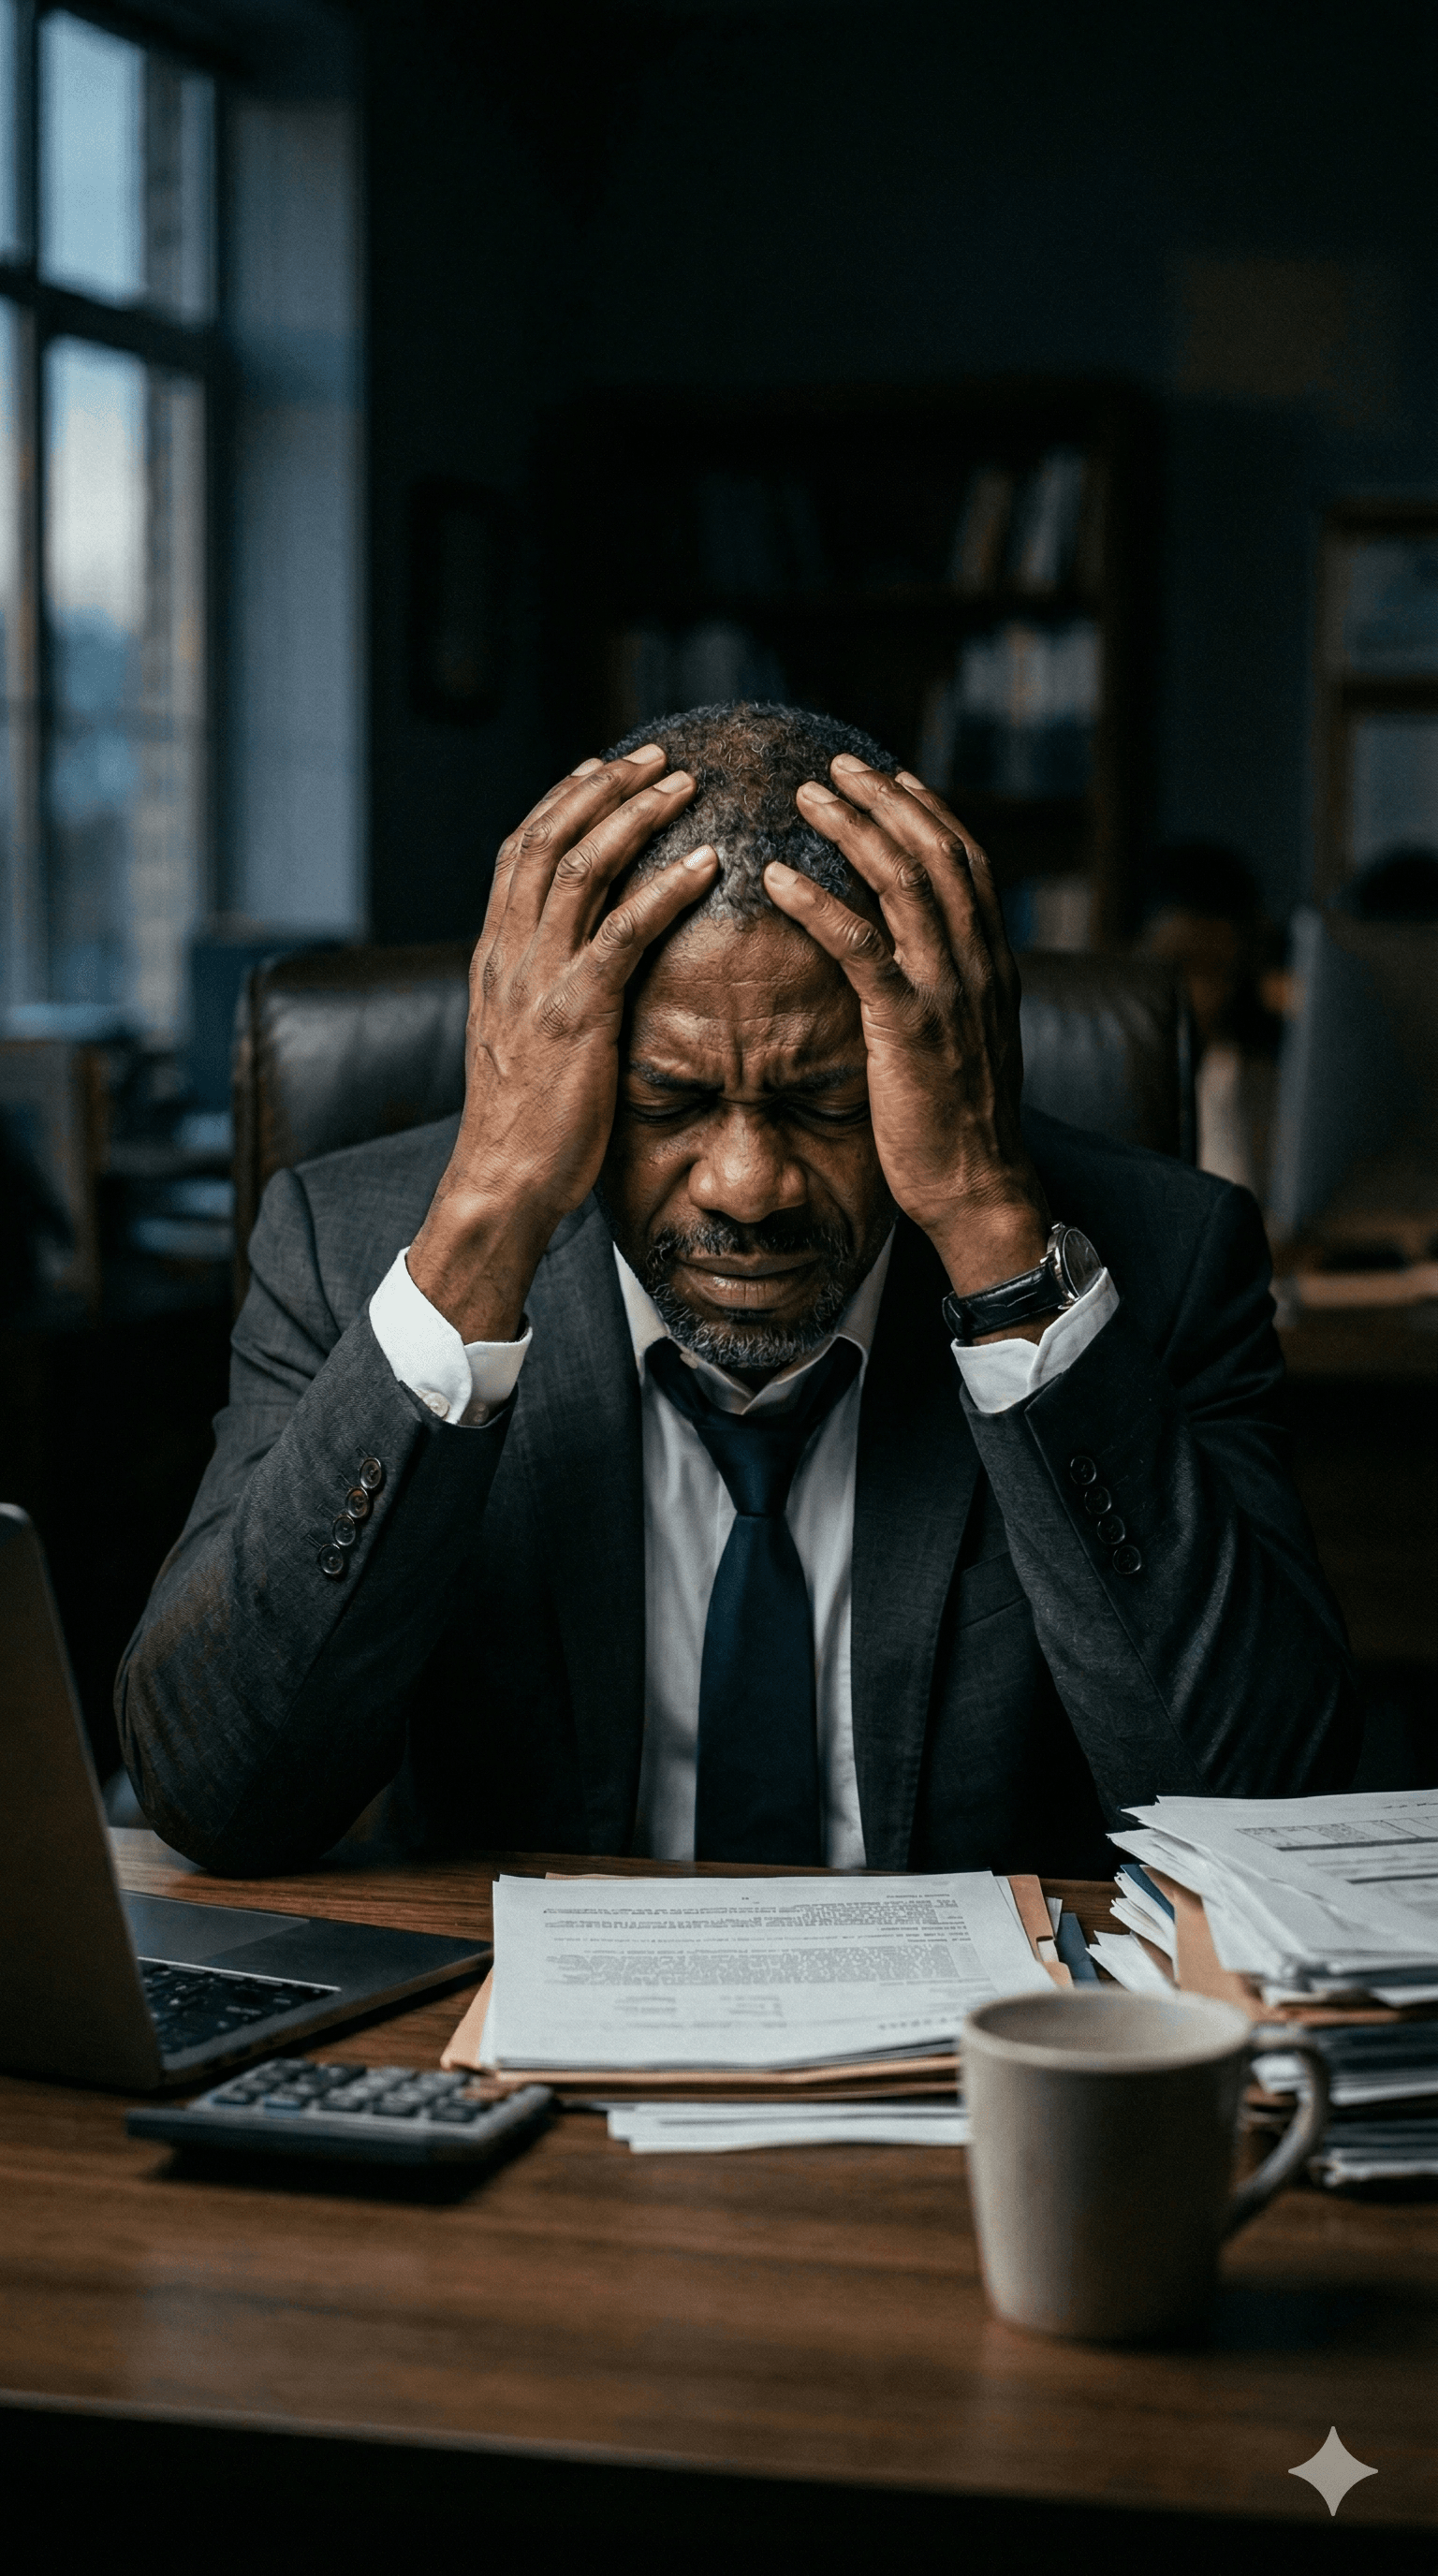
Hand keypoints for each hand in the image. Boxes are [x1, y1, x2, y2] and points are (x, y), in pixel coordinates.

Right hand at [408, 749, 717, 1341]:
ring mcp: (538, 980)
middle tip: (655, 756)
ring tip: (683, 785)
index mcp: (493, 955)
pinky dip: (666, 889)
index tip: (603, 768)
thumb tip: (575, 964)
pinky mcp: (576, 1014)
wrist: (500, 1180)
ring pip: (581, 868)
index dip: (562, 801)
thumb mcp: (522, 1039)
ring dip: (635, 817)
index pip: (519, 852)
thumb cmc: (524, 1121)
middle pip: (547, 838)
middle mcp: (508, 954)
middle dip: (602, 788)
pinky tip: (707, 864)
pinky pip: (623, 933)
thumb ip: (542, 990)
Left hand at [765, 757, 1051, 1307]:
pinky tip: (778, 878)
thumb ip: (950, 990)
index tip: (888, 776)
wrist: (979, 1189)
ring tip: (805, 798)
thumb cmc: (959, 1124)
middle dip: (885, 800)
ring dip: (852, 831)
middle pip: (936, 852)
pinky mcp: (908, 1027)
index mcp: (993, 963)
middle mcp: (978, 965)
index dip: (927, 811)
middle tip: (835, 768)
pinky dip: (818, 904)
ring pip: (904, 883)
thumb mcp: (967, 1041)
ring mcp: (947, 993)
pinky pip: (861, 947)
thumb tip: (919, 957)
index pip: (967, 861)